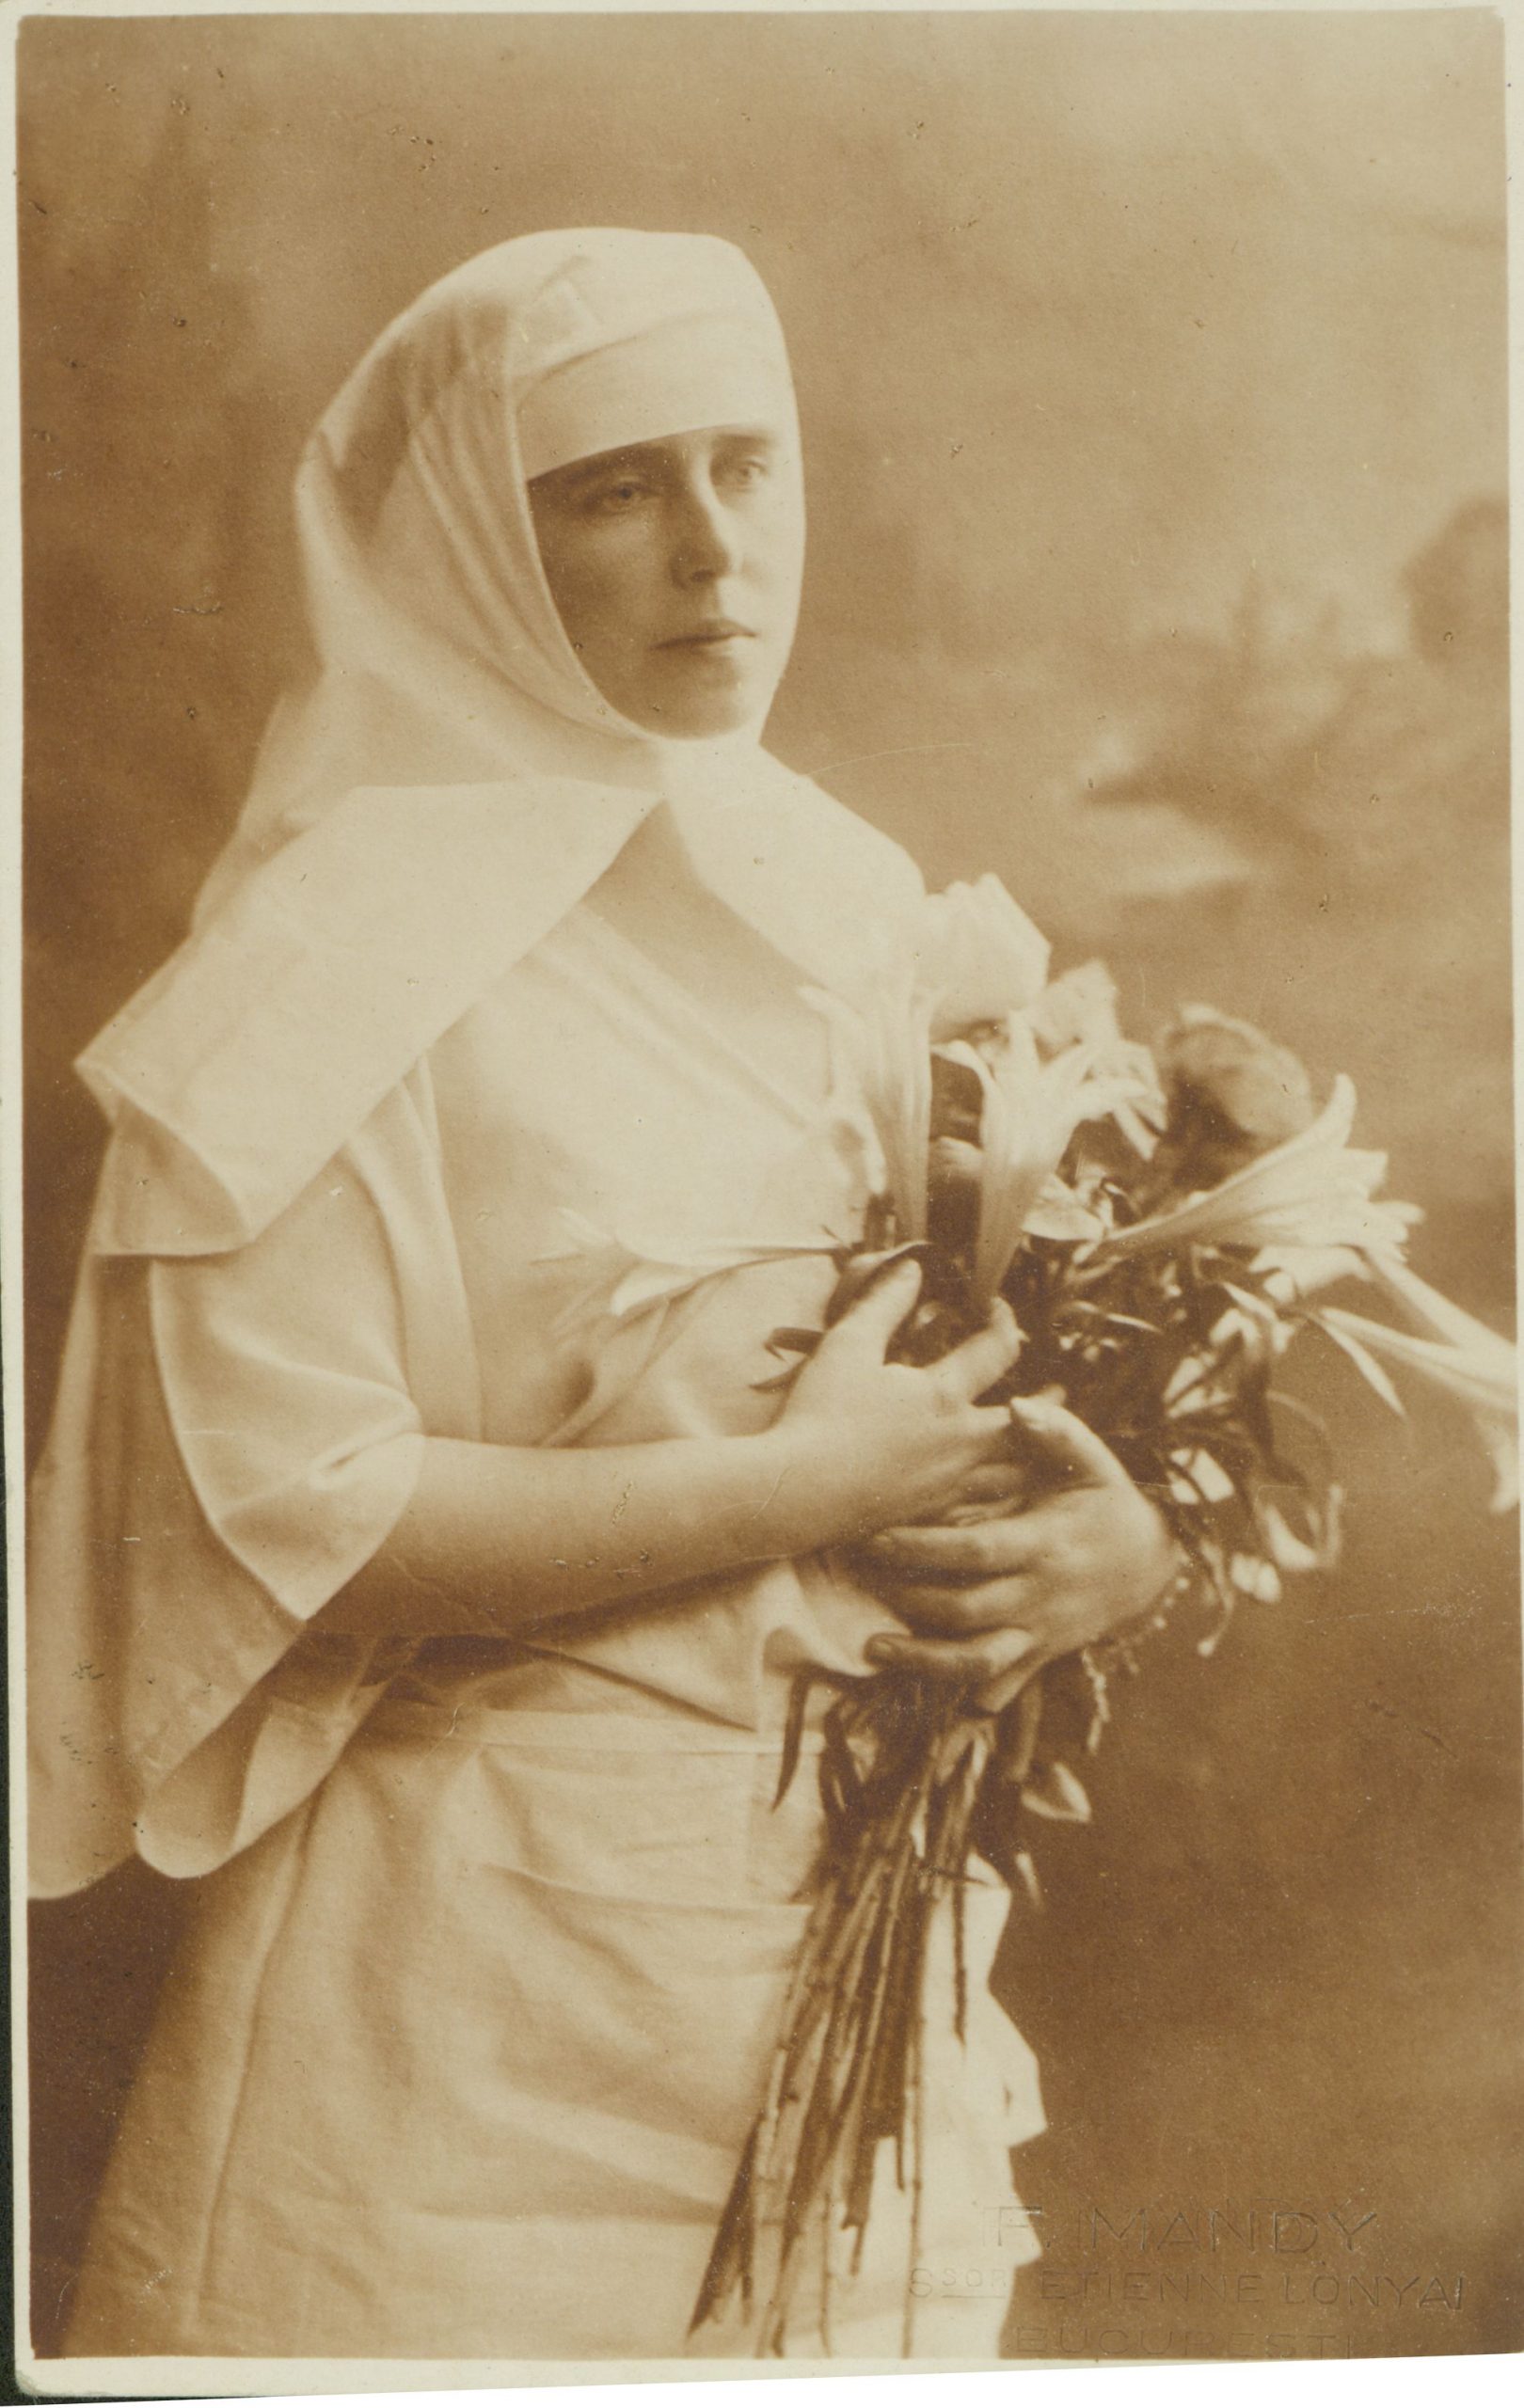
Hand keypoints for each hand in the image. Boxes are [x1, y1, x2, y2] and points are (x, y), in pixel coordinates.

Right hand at [775, 1260, 1021, 1541]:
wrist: (798, 1492)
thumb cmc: (820, 1414)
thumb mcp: (848, 1345)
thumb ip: (884, 1303)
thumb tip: (912, 1268)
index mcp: (944, 1396)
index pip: (998, 1350)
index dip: (1004, 1321)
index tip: (998, 1309)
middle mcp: (961, 1443)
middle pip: (1027, 1423)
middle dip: (1049, 1405)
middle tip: (1060, 1394)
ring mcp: (950, 1485)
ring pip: (1013, 1473)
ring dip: (1029, 1455)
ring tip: (1035, 1446)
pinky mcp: (933, 1516)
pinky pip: (984, 1506)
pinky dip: (998, 1493)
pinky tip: (992, 1489)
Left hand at [850, 1396, 1180, 1702]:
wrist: (1148, 1561)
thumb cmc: (1105, 1499)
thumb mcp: (1092, 1459)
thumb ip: (1056, 1430)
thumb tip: (1016, 1405)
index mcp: (1045, 1543)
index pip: (976, 1550)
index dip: (924, 1546)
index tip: (877, 1536)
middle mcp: (1040, 1594)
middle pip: (965, 1609)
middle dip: (908, 1597)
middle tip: (859, 1578)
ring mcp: (1040, 1632)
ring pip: (978, 1661)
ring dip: (923, 1659)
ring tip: (873, 1647)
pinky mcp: (1039, 1656)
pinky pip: (998, 1685)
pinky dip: (959, 1692)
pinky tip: (915, 1685)